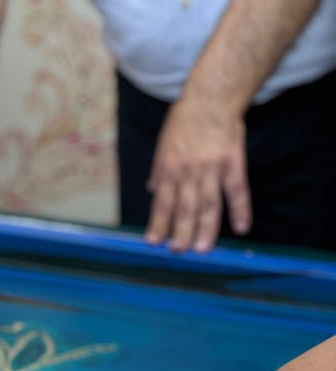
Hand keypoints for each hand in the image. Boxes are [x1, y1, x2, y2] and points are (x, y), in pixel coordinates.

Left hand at [144, 95, 251, 252]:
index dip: (158, 223)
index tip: (153, 243)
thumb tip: (151, 191)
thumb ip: (159, 170)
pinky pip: (237, 189)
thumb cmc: (185, 120)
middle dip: (181, 231)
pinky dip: (241, 209)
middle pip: (184, 207)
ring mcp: (212, 167)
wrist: (212, 96)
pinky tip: (242, 227)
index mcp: (169, 168)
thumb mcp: (164, 144)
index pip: (161, 202)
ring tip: (202, 249)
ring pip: (208, 203)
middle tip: (179, 251)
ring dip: (206, 228)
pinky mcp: (233, 161)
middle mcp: (188, 171)